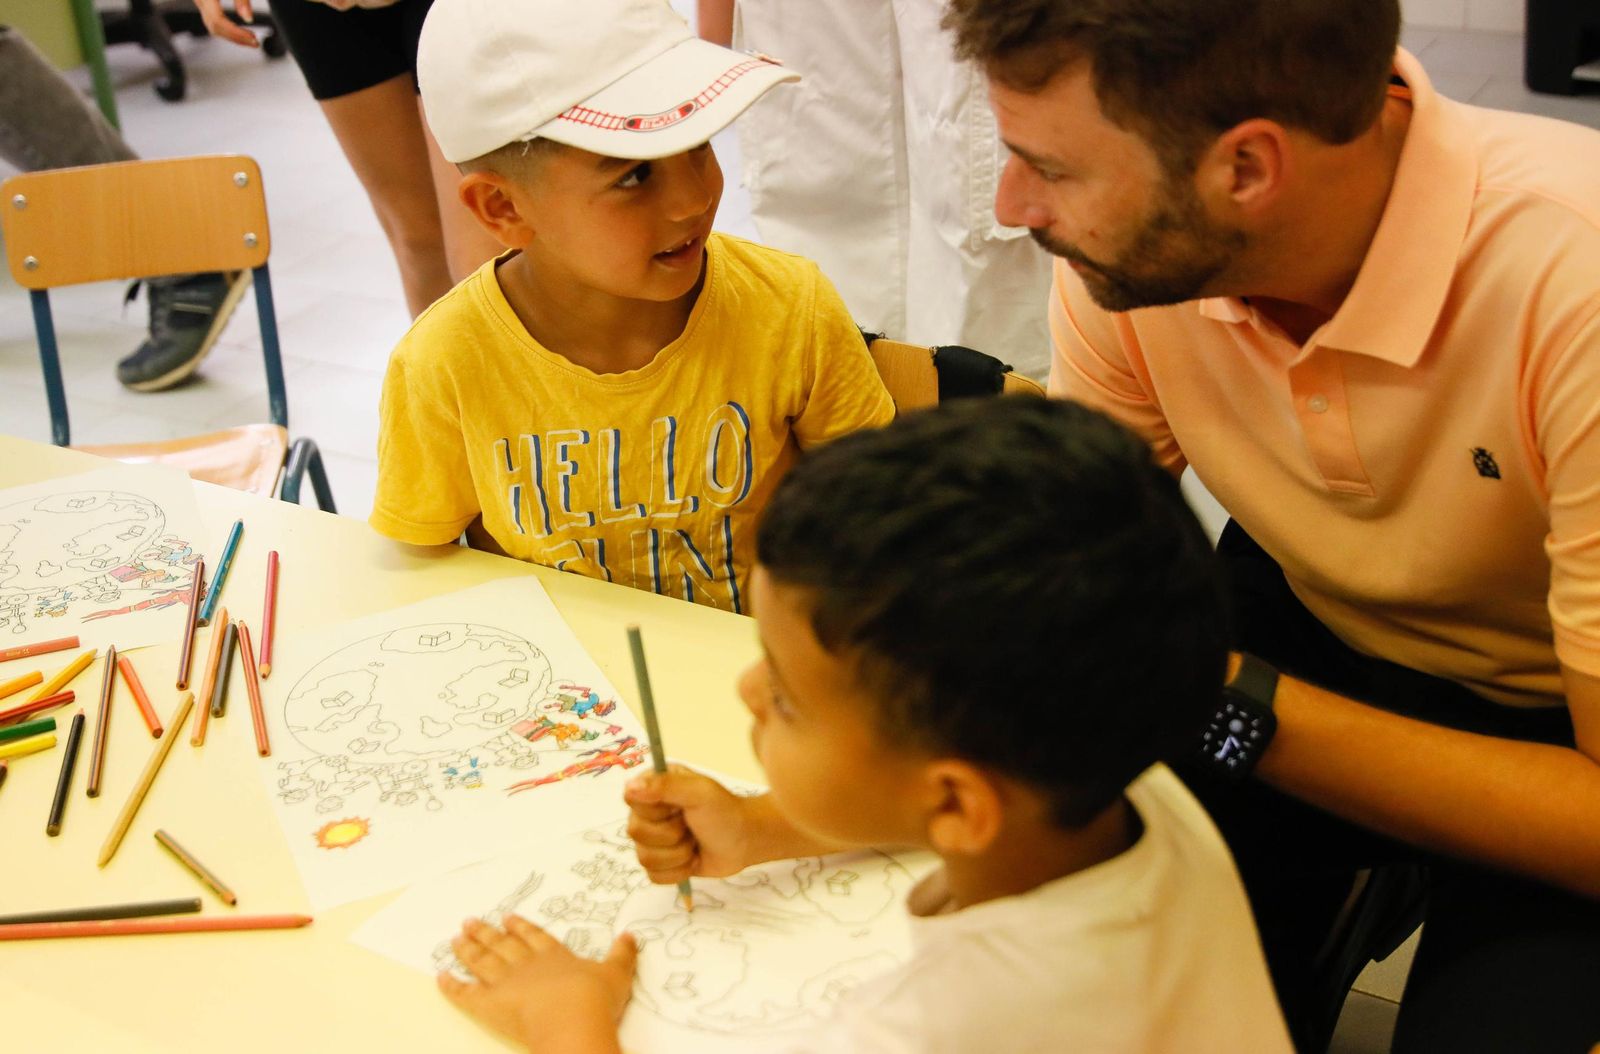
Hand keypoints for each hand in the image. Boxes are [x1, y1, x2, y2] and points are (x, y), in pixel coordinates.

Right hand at [192, 0, 259, 47]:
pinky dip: (227, 29)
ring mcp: (200, 1)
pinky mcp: (204, 2)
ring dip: (232, 36)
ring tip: (250, 40)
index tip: (253, 38)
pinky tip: (240, 32)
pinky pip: (212, 20)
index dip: (236, 32)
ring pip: (213, 26)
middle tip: (255, 43)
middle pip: (215, 27)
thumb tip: (248, 19)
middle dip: (236, 38)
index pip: (218, 20)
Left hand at [438, 916, 633, 1052]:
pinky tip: (440, 976)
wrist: (573, 1023)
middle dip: (486, 933)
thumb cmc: (595, 1001)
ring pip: (482, 962)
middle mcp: (527, 965)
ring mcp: (506, 983)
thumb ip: (622, 955)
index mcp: (555, 957)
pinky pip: (466, 994)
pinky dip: (452, 986)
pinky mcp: (490, 1005)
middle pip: (503, 945)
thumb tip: (631, 935)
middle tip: (470, 921)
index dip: (521, 927)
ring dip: (468, 950)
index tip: (508, 918)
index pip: (534, 937)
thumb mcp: (617, 975)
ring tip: (455, 938)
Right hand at [624, 766, 758, 882]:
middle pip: (636, 832)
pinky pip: (653, 877)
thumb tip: (629, 786)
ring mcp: (652, 839)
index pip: (631, 800)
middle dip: (671, 834)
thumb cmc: (724, 811)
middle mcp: (648, 812)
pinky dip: (678, 871)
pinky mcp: (660, 864)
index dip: (655, 810)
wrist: (745, 841)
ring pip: (644, 858)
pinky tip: (692, 859)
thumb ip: (665, 785)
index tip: (678, 807)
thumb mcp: (699, 792)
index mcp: (653, 787)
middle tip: (691, 826)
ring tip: (694, 843)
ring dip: (678, 854)